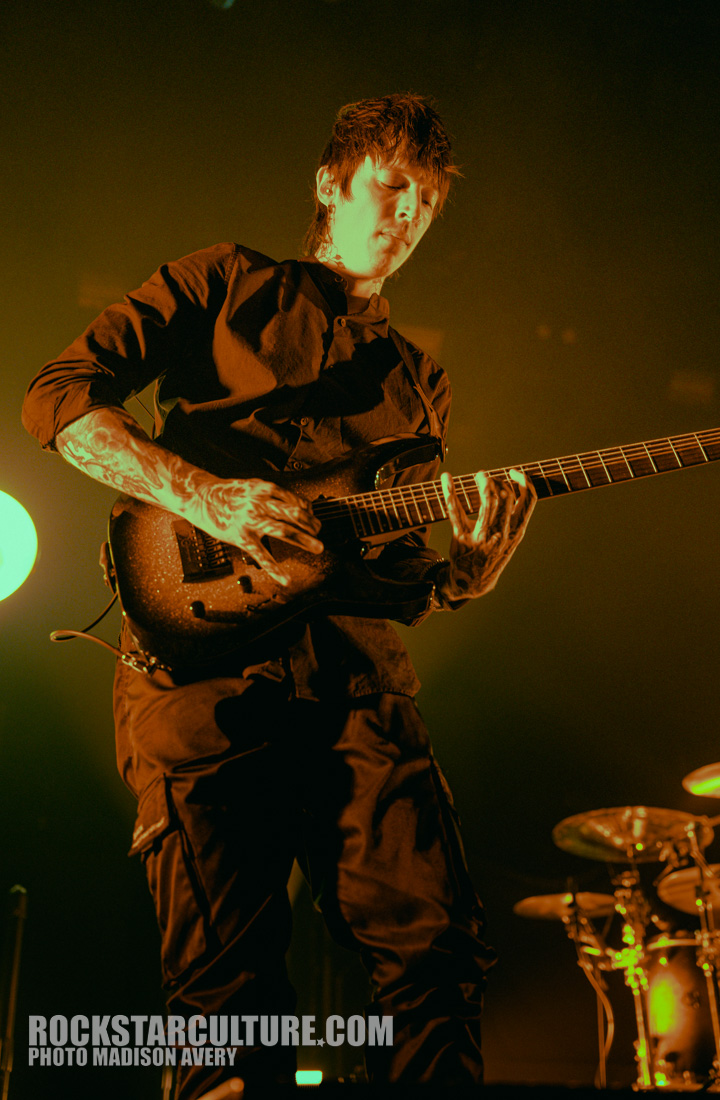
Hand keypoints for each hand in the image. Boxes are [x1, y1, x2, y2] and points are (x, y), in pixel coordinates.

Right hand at [197, 477, 322, 586]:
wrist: (200, 496)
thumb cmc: (228, 493)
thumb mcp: (253, 487)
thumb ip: (274, 496)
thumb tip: (300, 507)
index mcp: (264, 489)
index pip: (294, 501)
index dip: (308, 511)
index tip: (313, 519)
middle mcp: (260, 503)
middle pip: (294, 514)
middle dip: (311, 524)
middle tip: (320, 533)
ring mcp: (251, 521)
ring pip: (283, 530)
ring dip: (304, 539)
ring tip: (319, 548)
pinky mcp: (241, 537)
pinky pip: (262, 555)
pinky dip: (276, 569)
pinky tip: (286, 579)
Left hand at [435, 469, 535, 603]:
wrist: (474, 581)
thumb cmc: (494, 553)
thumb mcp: (511, 538)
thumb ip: (514, 516)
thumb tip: (514, 485)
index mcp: (517, 531)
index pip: (529, 500)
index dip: (524, 480)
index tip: (513, 472)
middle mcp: (502, 534)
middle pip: (505, 496)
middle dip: (497, 480)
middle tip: (486, 476)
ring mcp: (482, 536)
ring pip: (487, 501)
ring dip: (483, 481)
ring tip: (479, 476)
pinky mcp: (461, 537)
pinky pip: (455, 510)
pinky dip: (450, 491)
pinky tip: (446, 478)